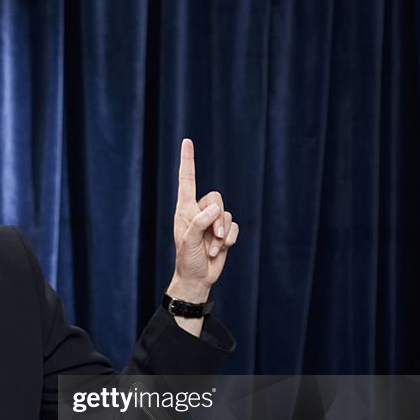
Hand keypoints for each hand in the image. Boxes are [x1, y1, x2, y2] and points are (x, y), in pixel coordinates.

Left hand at [169, 138, 238, 302]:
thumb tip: (215, 209)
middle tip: (212, 238)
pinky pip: (235, 226)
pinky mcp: (224, 232)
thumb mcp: (188, 241)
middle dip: (217, 219)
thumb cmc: (187, 259)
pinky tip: (220, 250)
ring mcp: (212, 221)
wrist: (198, 278)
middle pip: (216, 198)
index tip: (186, 141)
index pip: (186, 180)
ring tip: (213, 249)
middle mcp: (198, 212)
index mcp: (184, 209)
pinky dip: (229, 239)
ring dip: (222, 234)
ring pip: (227, 214)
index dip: (187, 161)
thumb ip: (199, 223)